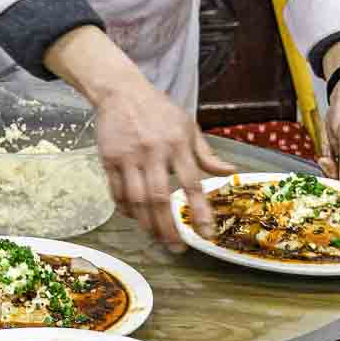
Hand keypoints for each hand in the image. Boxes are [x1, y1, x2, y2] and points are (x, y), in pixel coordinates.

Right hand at [95, 75, 233, 245]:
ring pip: (136, 200)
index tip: (206, 232)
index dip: (199, 210)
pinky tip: (135, 218)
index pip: (192, 183)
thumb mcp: (188, 126)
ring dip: (146, 223)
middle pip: (160, 198)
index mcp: (178, 144)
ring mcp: (128, 157)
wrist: (121, 92)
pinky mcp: (109, 159)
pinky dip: (125, 209)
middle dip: (168, 227)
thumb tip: (230, 172)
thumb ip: (206, 153)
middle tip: (177, 248)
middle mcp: (153, 152)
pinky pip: (116, 192)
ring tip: (157, 238)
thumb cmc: (158, 110)